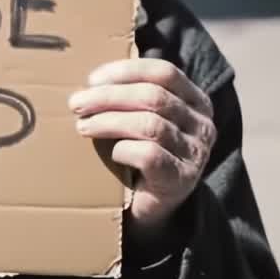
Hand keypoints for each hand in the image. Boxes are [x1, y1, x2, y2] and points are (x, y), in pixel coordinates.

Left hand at [69, 58, 216, 238]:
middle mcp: (202, 125)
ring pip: (149, 125)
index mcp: (196, 101)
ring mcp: (196, 153)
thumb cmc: (141, 153)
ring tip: (83, 126)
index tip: (92, 79)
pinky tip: (110, 153)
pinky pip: (149, 156)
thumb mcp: (143, 118)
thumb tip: (92, 80)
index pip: (164, 73)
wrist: (152, 207)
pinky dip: (123, 150)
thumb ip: (131, 96)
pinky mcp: (182, 179)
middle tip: (77, 103)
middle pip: (153, 97)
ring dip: (109, 121)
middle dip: (109, 96)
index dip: (126, 71)